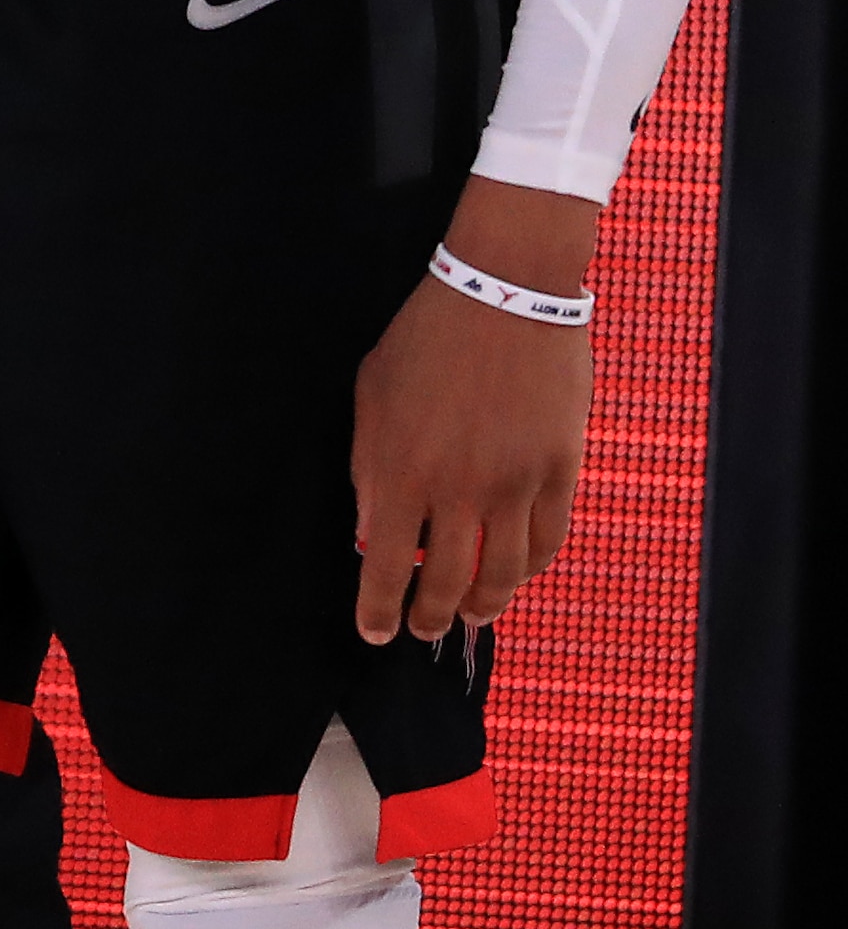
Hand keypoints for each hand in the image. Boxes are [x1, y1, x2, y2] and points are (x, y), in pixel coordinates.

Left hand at [350, 184, 594, 641]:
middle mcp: (460, 489)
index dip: (378, 608)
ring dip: (485, 604)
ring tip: (471, 615)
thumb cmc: (424, 339)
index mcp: (401, 470)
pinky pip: (548, 540)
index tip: (374, 633)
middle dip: (431, 616)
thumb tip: (372, 533)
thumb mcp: (372, 397)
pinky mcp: (560, 472)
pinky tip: (516, 575)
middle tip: (424, 630)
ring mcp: (516, 484)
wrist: (503, 295)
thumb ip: (369, 469)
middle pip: (447, 581)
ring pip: (504, 573)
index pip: (384, 565)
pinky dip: (531, 568)